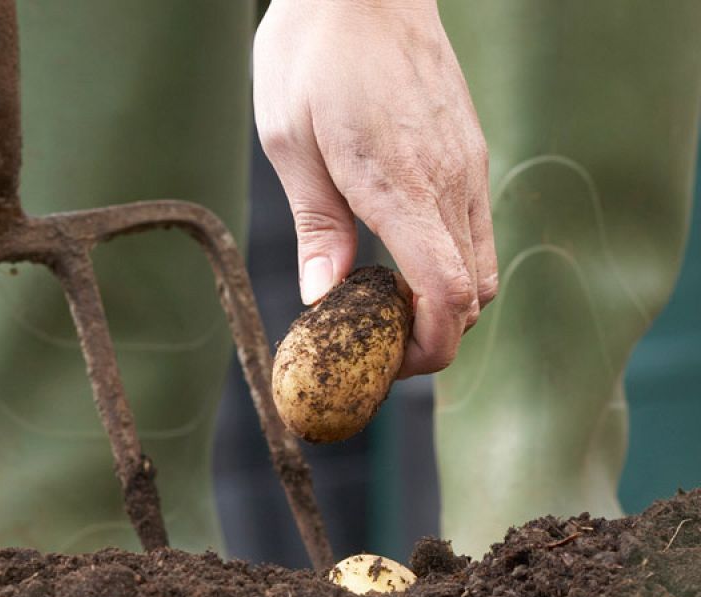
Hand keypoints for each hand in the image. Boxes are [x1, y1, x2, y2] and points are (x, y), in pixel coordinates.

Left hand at [254, 0, 497, 376]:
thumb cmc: (312, 55)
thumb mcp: (290, 142)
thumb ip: (316, 225)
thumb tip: (323, 299)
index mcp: (402, 185)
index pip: (447, 294)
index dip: (427, 349)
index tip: (385, 367)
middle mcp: (451, 180)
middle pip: (473, 295)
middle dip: (433, 336)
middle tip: (372, 345)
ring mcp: (468, 164)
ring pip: (480, 264)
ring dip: (442, 301)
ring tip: (380, 304)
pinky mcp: (469, 151)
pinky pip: (474, 228)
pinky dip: (447, 262)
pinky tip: (395, 254)